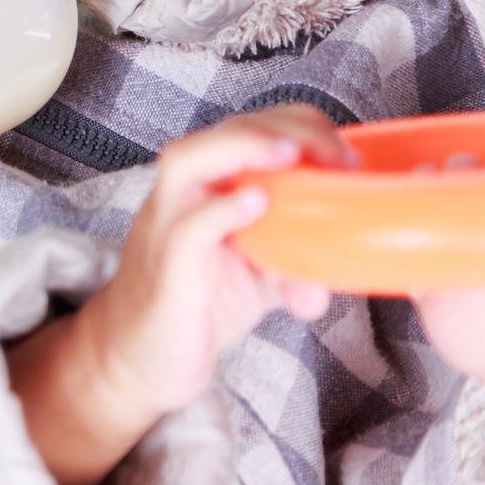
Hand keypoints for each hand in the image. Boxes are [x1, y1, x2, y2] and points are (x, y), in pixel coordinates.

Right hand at [78, 106, 350, 416]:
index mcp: (207, 185)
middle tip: (337, 156)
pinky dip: (221, 210)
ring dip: (243, 147)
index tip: (348, 158)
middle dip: (285, 129)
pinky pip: (187, 229)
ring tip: (290, 153)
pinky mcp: (168, 270)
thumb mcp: (260, 276)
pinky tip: (256, 202)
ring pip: (189, 161)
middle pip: (224, 132)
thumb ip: (299, 262)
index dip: (302, 127)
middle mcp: (182, 194)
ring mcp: (167, 226)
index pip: (251, 127)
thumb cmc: (196, 304)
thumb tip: (343, 267)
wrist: (136, 357)